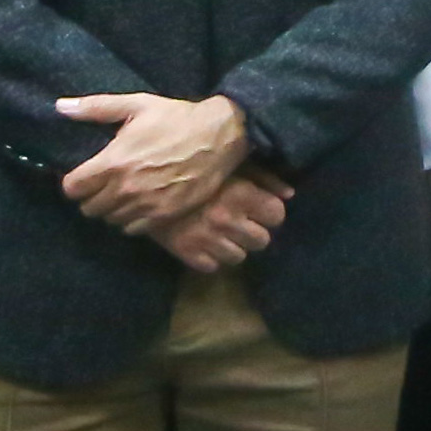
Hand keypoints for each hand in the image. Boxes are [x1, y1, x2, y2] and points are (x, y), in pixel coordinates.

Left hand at [56, 90, 250, 232]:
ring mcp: (146, 205)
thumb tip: (59, 107)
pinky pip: (133, 229)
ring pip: (110, 220)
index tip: (83, 176)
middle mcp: (126, 188)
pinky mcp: (165, 215)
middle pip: (89, 208)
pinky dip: (131, 220)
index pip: (72, 189)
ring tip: (122, 195)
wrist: (220, 136)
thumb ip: (95, 108)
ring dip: (112, 209)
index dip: (74, 182)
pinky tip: (140, 205)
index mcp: (113, 162)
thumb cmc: (177, 118)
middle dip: (92, 197)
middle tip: (103, 185)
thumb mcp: (136, 105)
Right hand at [142, 164, 290, 276]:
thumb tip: (289, 195)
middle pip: (262, 241)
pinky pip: (212, 267)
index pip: (277, 216)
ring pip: (239, 257)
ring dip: (232, 247)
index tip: (258, 210)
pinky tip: (202, 243)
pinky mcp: (187, 253)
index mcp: (242, 194)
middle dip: (253, 233)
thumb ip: (264, 177)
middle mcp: (229, 219)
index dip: (269, 214)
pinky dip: (209, 258)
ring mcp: (208, 239)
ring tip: (220, 234)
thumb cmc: (191, 167)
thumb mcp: (230, 164)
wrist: (141, 182)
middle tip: (239, 224)